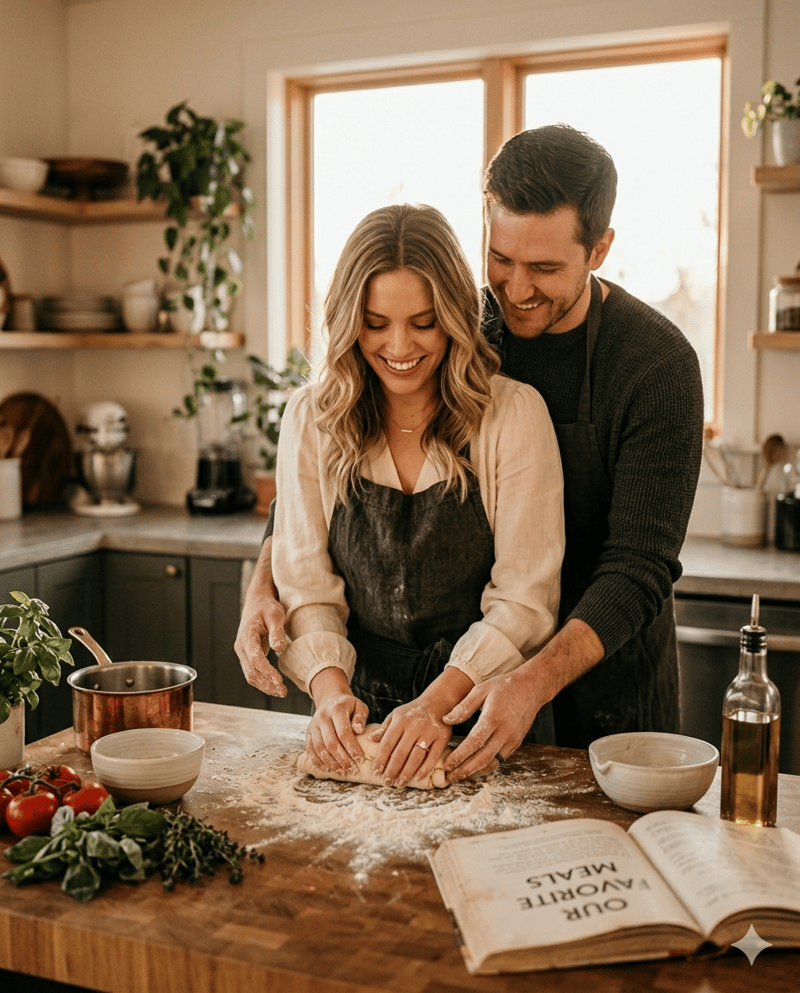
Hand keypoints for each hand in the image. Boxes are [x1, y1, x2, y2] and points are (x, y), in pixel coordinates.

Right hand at [234, 537, 287, 697]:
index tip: (280, 681)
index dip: (267, 672)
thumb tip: (279, 649)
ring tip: (281, 692)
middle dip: (266, 684)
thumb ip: (277, 631)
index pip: (255, 659)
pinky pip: (253, 671)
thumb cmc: (267, 607)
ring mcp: (243, 652)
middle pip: (251, 671)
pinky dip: (263, 681)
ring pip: (250, 674)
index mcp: (247, 636)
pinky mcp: (248, 655)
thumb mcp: (275, 614)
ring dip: (264, 685)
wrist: (257, 601)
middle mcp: (241, 646)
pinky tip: (275, 685)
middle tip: (283, 692)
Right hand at [304, 668, 368, 772]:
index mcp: (337, 709)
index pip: (344, 732)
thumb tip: (358, 731)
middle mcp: (322, 717)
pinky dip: (318, 761)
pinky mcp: (308, 732)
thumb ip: (360, 718)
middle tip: (352, 770)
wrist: (330, 699)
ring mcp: (313, 725)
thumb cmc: (349, 706)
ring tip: (342, 772)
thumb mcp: (359, 706)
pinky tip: (328, 769)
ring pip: (319, 748)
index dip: (352, 748)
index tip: (360, 759)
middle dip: (342, 759)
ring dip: (331, 763)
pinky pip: (310, 749)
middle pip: (331, 742)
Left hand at [370, 699, 451, 787]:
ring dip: (406, 773)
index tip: (375, 772)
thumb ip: (384, 728)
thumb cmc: (413, 711)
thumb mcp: (396, 714)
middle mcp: (414, 726)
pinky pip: (432, 757)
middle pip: (401, 753)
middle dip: (392, 770)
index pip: (387, 743)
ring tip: (399, 784)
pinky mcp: (442, 738)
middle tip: (386, 782)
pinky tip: (416, 778)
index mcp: (400, 721)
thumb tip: (370, 740)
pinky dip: (424, 769)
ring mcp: (429, 732)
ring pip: (416, 757)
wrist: (438, 702)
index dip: (380, 759)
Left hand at [443, 667, 540, 781]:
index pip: (474, 742)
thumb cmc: (504, 686)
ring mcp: (512, 740)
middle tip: (449, 777)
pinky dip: (485, 767)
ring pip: (492, 763)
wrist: (531, 688)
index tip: (447, 764)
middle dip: (464, 771)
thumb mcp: (481, 689)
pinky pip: (500, 760)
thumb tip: (446, 720)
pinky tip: (474, 769)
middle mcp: (504, 732)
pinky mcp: (516, 743)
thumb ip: (463, 707)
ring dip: (475, 773)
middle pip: (483, 758)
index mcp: (493, 718)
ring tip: (459, 776)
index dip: (460, 756)